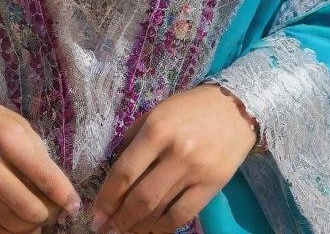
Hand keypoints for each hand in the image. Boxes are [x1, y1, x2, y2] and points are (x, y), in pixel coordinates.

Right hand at [0, 91, 82, 233]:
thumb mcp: (12, 121)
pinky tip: (18, 225)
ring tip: (37, 219)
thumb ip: (34, 150)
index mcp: (9, 140)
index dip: (66, 197)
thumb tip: (54, 183)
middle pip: (33, 210)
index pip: (47, 178)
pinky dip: (11, 233)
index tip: (73, 205)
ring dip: (32, 227)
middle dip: (50, 215)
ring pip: (14, 226)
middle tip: (54, 210)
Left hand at [90, 84, 257, 233]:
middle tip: (105, 230)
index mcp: (156, 129)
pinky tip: (150, 232)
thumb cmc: (189, 108)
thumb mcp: (156, 112)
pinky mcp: (212, 186)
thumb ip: (134, 137)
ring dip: (138, 228)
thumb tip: (114, 168)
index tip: (96, 213)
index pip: (125, 171)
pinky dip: (163, 228)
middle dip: (119, 219)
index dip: (107, 197)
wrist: (234, 109)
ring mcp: (195, 171)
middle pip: (141, 197)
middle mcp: (175, 151)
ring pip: (160, 210)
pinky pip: (182, 215)